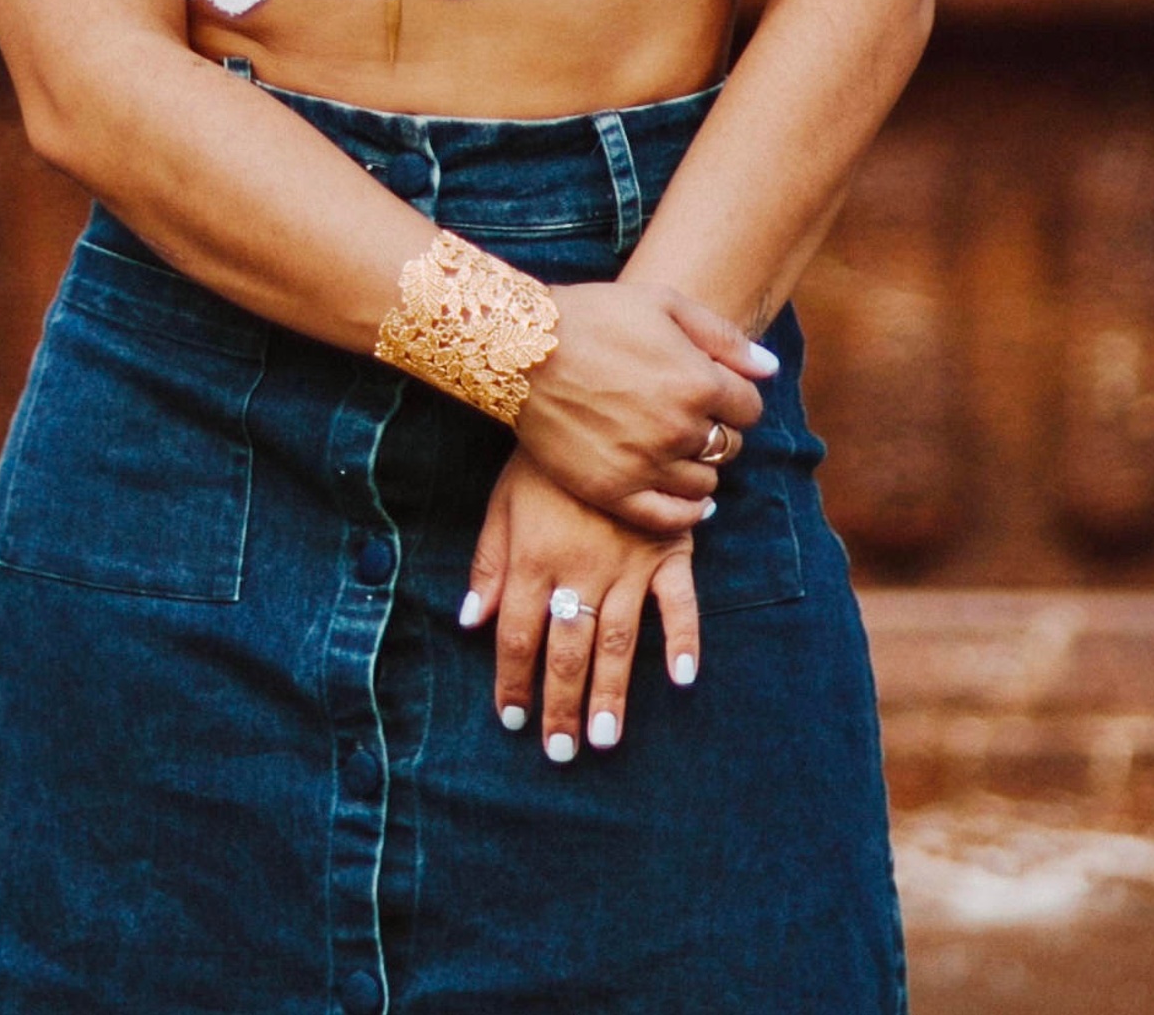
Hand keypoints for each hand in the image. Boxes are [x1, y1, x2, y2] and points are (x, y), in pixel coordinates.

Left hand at [461, 449, 699, 758]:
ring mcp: (628, 560)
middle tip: (560, 753)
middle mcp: (580, 567)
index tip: (512, 720)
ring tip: (605, 741)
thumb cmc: (545, 455)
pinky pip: (679, 601)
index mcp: (534, 557)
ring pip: (618, 640)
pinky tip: (682, 678)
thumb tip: (470, 620)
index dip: (514, 681)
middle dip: (561, 705)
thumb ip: (490, 561)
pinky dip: (683, 639)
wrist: (604, 400)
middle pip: (567, 649)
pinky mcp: (668, 547)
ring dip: (612, 693)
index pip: (519, 635)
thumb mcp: (504, 499)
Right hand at [516, 279, 771, 534]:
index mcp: (697, 381)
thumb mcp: (664, 304)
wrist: (523, 347)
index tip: (713, 391)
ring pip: (704, 483)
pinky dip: (685, 512)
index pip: (748, 408)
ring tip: (674, 448)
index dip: (734, 397)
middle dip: (716, 430)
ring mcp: (646, 464)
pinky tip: (683, 497)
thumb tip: (770, 369)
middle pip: (728, 447)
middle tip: (687, 416)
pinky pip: (669, 518)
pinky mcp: (613, 491)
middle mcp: (679, 429)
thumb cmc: (595, 316)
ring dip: (698, 467)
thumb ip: (724, 338)